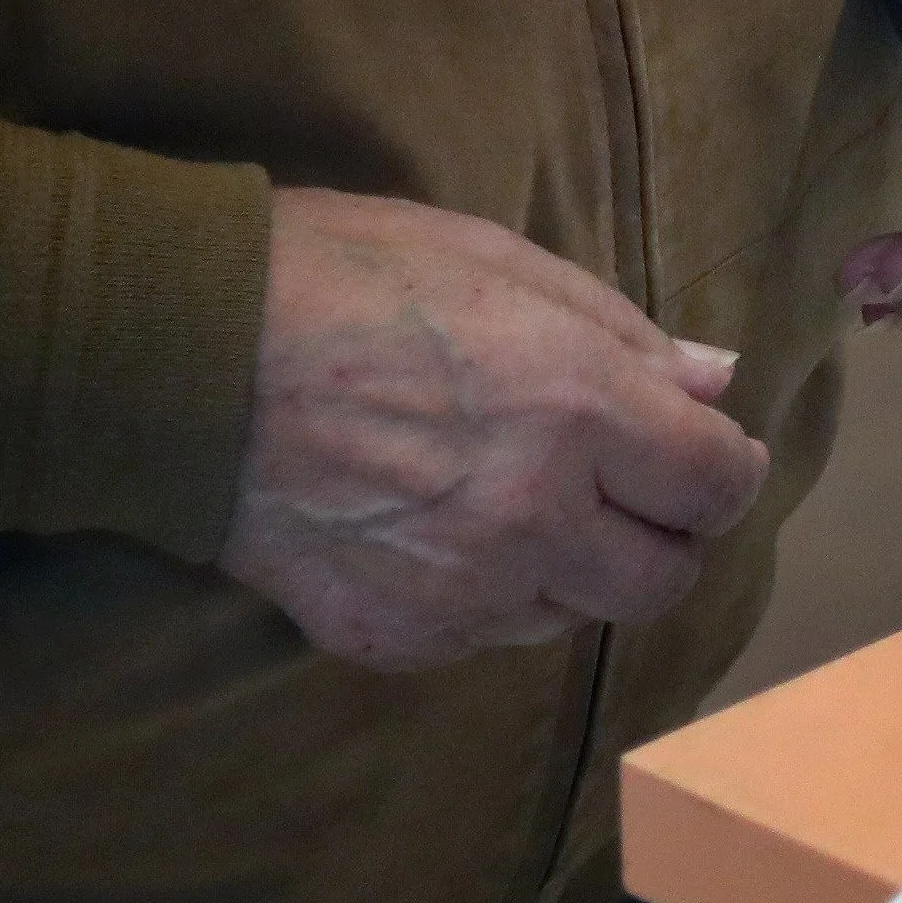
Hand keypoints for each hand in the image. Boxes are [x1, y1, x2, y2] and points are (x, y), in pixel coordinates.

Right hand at [222, 188, 766, 670]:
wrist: (175, 353)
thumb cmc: (339, 278)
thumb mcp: (497, 263)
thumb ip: (623, 334)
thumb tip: (717, 383)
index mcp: (578, 410)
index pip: (716, 487)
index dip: (726, 472)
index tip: (711, 455)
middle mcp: (535, 518)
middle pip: (663, 579)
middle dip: (664, 537)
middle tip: (631, 494)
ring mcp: (464, 592)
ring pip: (575, 615)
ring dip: (573, 570)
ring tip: (514, 501)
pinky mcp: (396, 638)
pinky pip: (484, 638)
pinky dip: (485, 598)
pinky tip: (437, 533)